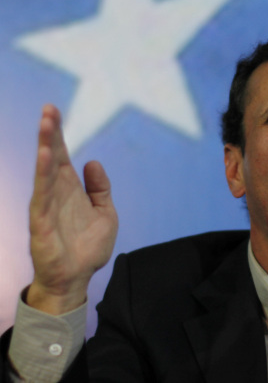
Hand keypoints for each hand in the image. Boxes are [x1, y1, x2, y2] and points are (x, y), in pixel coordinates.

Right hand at [27, 104, 117, 314]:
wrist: (78, 278)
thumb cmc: (88, 248)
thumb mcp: (105, 213)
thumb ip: (100, 188)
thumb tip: (93, 162)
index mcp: (71, 189)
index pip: (63, 156)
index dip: (60, 135)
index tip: (54, 111)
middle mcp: (56, 193)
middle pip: (52, 158)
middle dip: (51, 134)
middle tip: (49, 109)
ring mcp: (47, 206)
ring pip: (45, 171)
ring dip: (46, 147)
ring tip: (47, 125)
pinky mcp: (41, 221)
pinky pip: (41, 194)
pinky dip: (43, 175)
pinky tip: (46, 157)